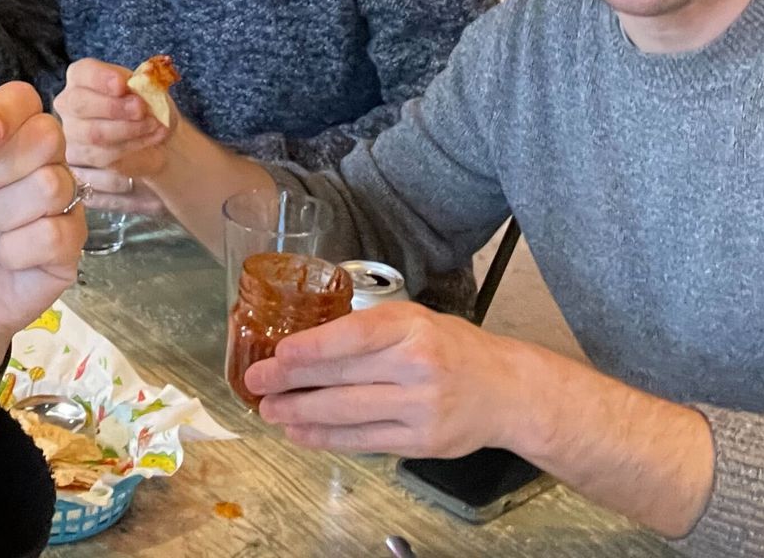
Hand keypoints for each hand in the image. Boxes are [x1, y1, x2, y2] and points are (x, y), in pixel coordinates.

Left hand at [0, 82, 83, 375]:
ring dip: (5, 214)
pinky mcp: (68, 249)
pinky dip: (18, 250)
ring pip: (53, 184)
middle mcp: (37, 166)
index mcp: (1, 142)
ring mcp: (58, 207)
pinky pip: (56, 232)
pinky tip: (5, 261)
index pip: (23, 100)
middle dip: (3, 168)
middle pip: (49, 134)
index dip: (6, 114)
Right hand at [56, 58, 170, 215]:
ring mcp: (71, 134)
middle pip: (80, 104)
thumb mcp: (151, 89)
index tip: (122, 85)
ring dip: (128, 130)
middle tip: (141, 109)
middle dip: (114, 107)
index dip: (100, 78)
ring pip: (93, 133)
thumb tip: (139, 85)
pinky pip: (102, 156)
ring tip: (153, 126)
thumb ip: (144, 84)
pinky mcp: (81, 160)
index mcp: (82, 78)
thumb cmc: (148, 108)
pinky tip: (149, 140)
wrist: (156, 138)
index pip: (82, 73)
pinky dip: (131, 148)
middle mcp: (69, 104)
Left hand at [243, 303, 529, 459]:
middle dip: (291, 381)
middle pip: (343, 376)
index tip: (278, 353)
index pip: (355, 335)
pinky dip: (326, 438)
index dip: (312, 346)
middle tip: (257, 382)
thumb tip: (303, 343)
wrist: (506, 391)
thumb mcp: (414, 321)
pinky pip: (363, 442)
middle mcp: (418, 367)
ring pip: (348, 413)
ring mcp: (421, 408)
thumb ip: (368, 330)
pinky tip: (301, 432)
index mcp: (413, 328)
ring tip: (270, 410)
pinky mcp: (421, 442)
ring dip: (301, 414)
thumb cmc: (450, 348)